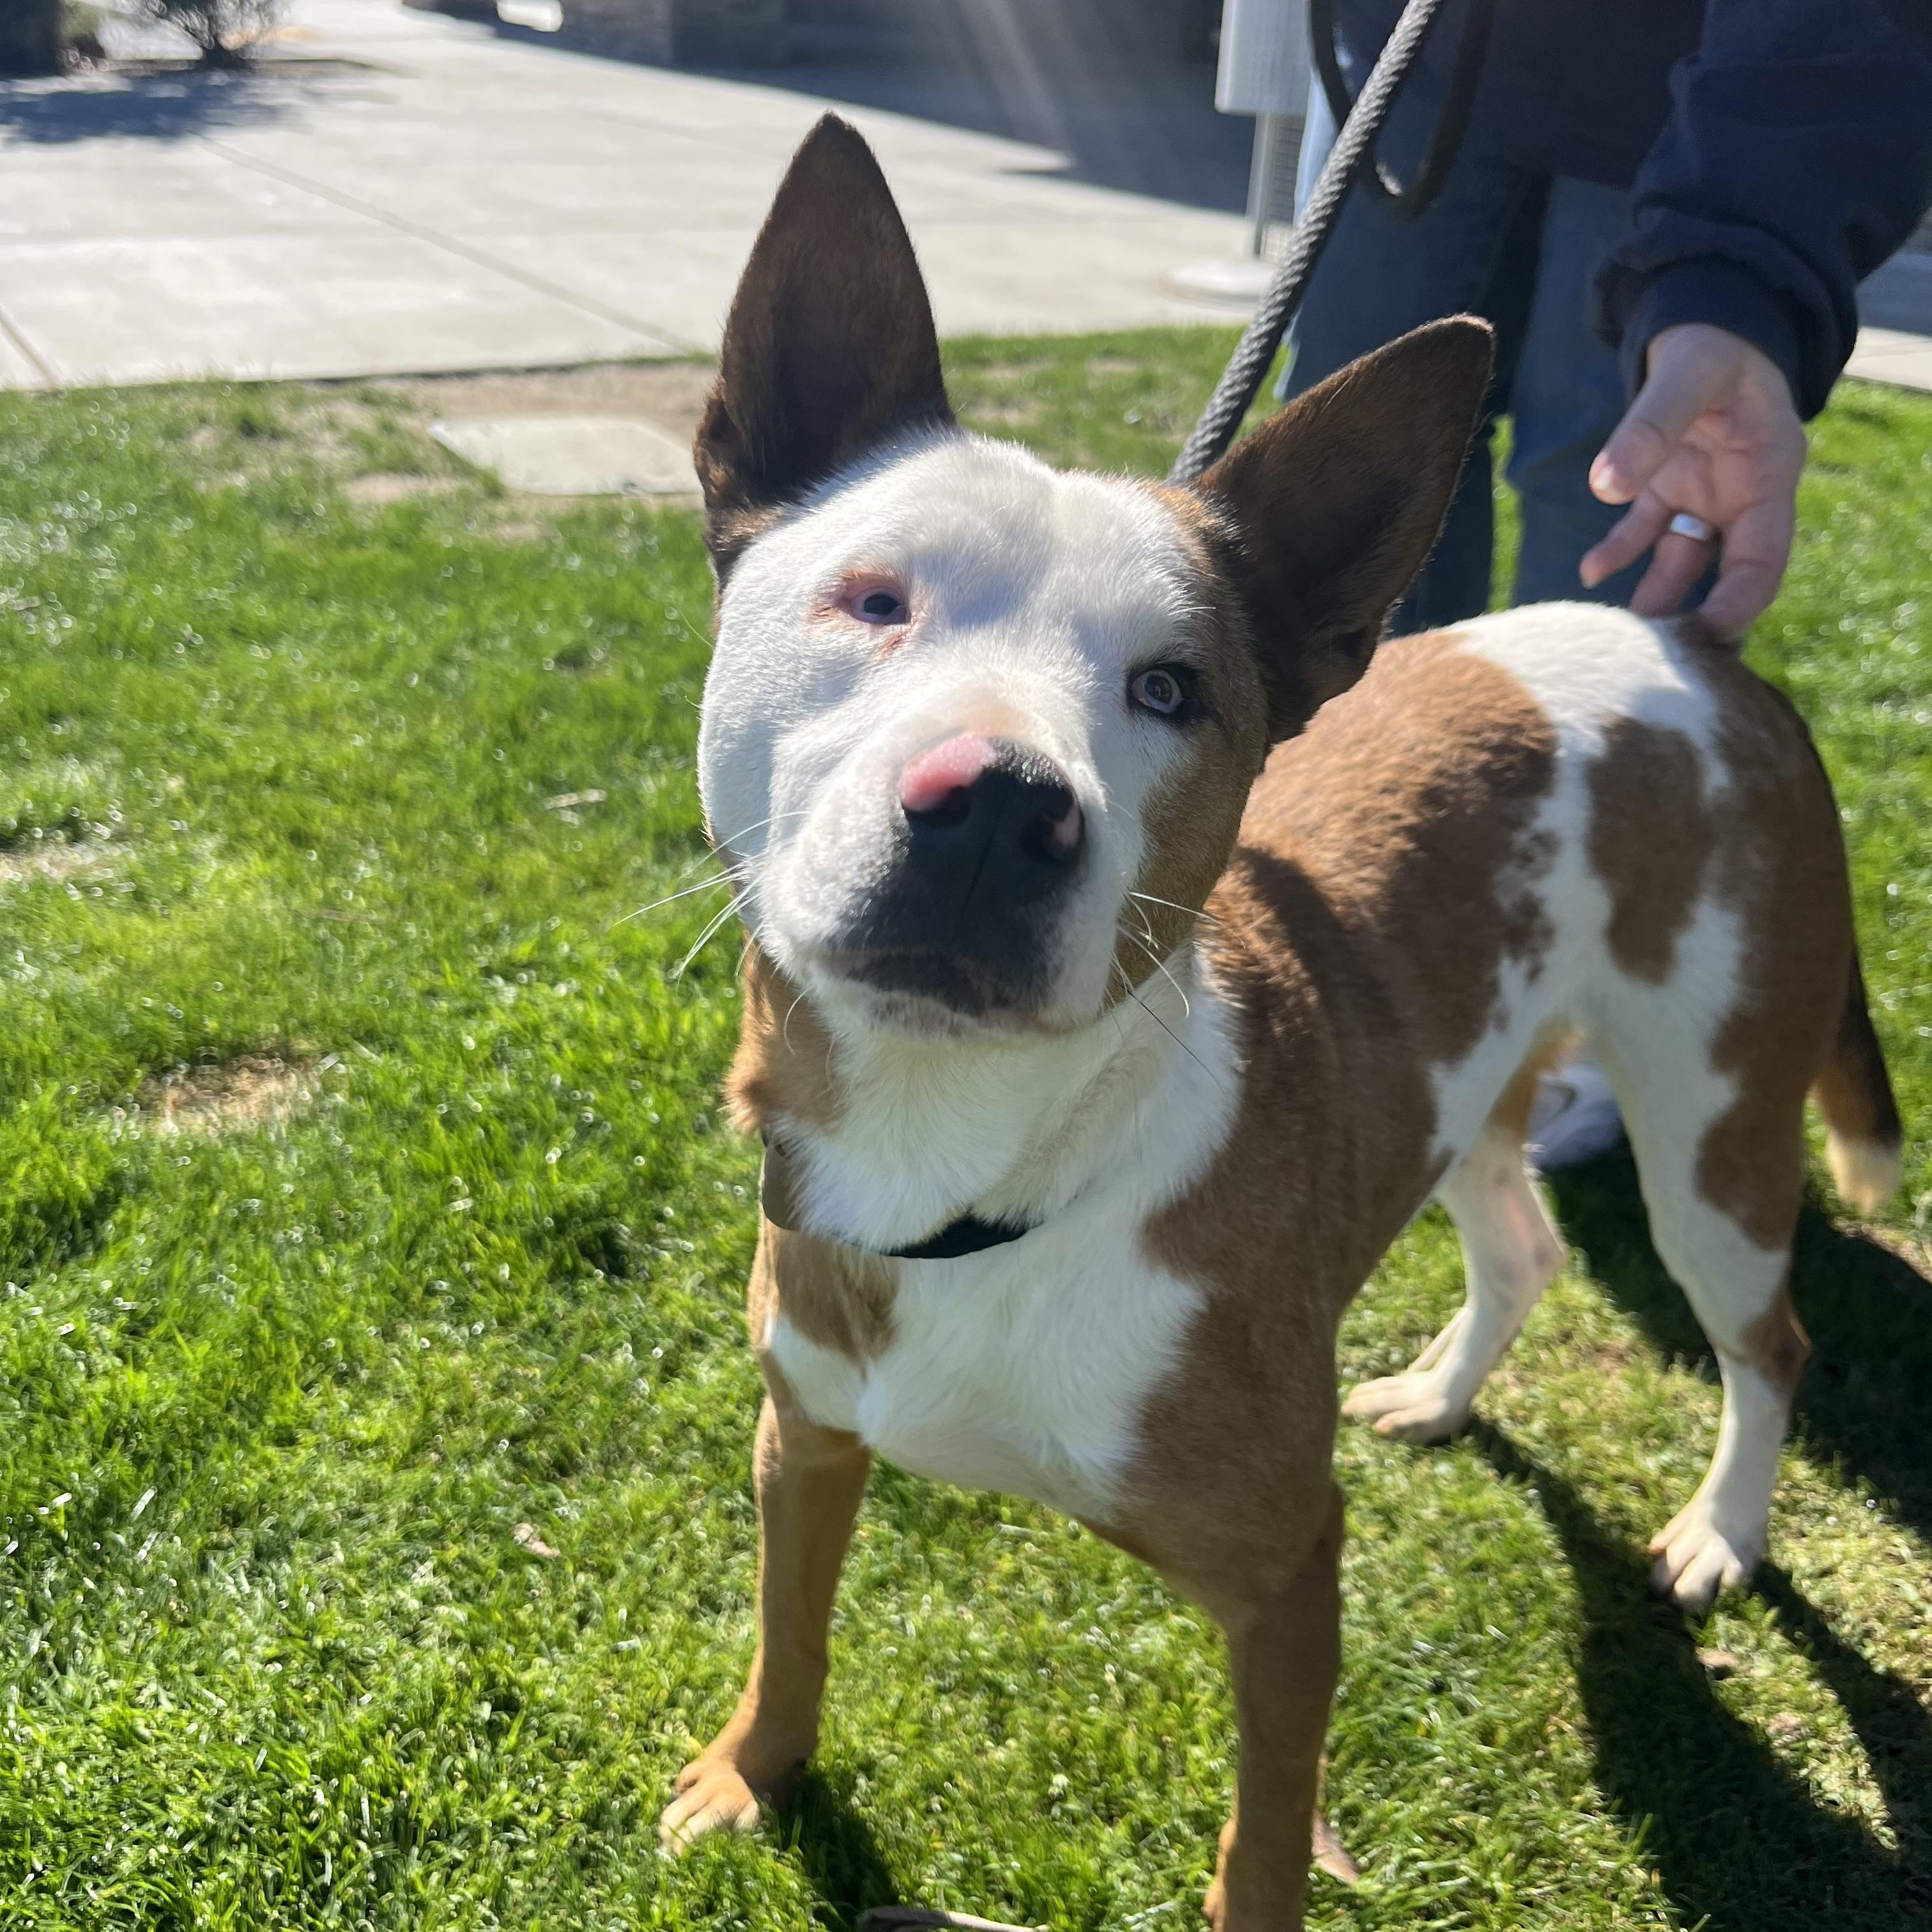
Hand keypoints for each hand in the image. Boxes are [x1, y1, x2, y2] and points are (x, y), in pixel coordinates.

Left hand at [1581, 323, 1807, 638]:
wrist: (1705, 314)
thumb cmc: (1713, 339)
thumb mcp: (1688, 373)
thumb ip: (1650, 426)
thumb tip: (1605, 485)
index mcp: (1768, 473)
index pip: (1763, 558)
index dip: (1738, 603)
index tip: (1705, 639)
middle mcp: (1742, 494)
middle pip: (1727, 574)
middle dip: (1696, 616)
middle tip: (1655, 660)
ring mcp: (1707, 495)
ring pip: (1683, 562)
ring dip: (1654, 597)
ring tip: (1619, 634)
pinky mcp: (1671, 488)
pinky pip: (1645, 534)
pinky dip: (1619, 554)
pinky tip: (1589, 573)